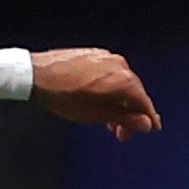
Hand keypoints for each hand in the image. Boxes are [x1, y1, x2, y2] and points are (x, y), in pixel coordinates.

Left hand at [31, 49, 160, 140]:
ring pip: (122, 83)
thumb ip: (124, 118)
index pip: (144, 102)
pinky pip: (110, 75)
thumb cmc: (64, 97)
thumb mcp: (96, 115)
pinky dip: (110, 90)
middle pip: (134, 93)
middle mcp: (120, 65)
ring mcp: (107, 57)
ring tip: (110, 121)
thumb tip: (146, 123)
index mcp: (124, 80)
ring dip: (119, 103)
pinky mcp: (95, 54)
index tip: (151, 129)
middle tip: (123, 134)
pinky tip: (101, 102)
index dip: (148, 119)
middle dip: (131, 114)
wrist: (37, 74)